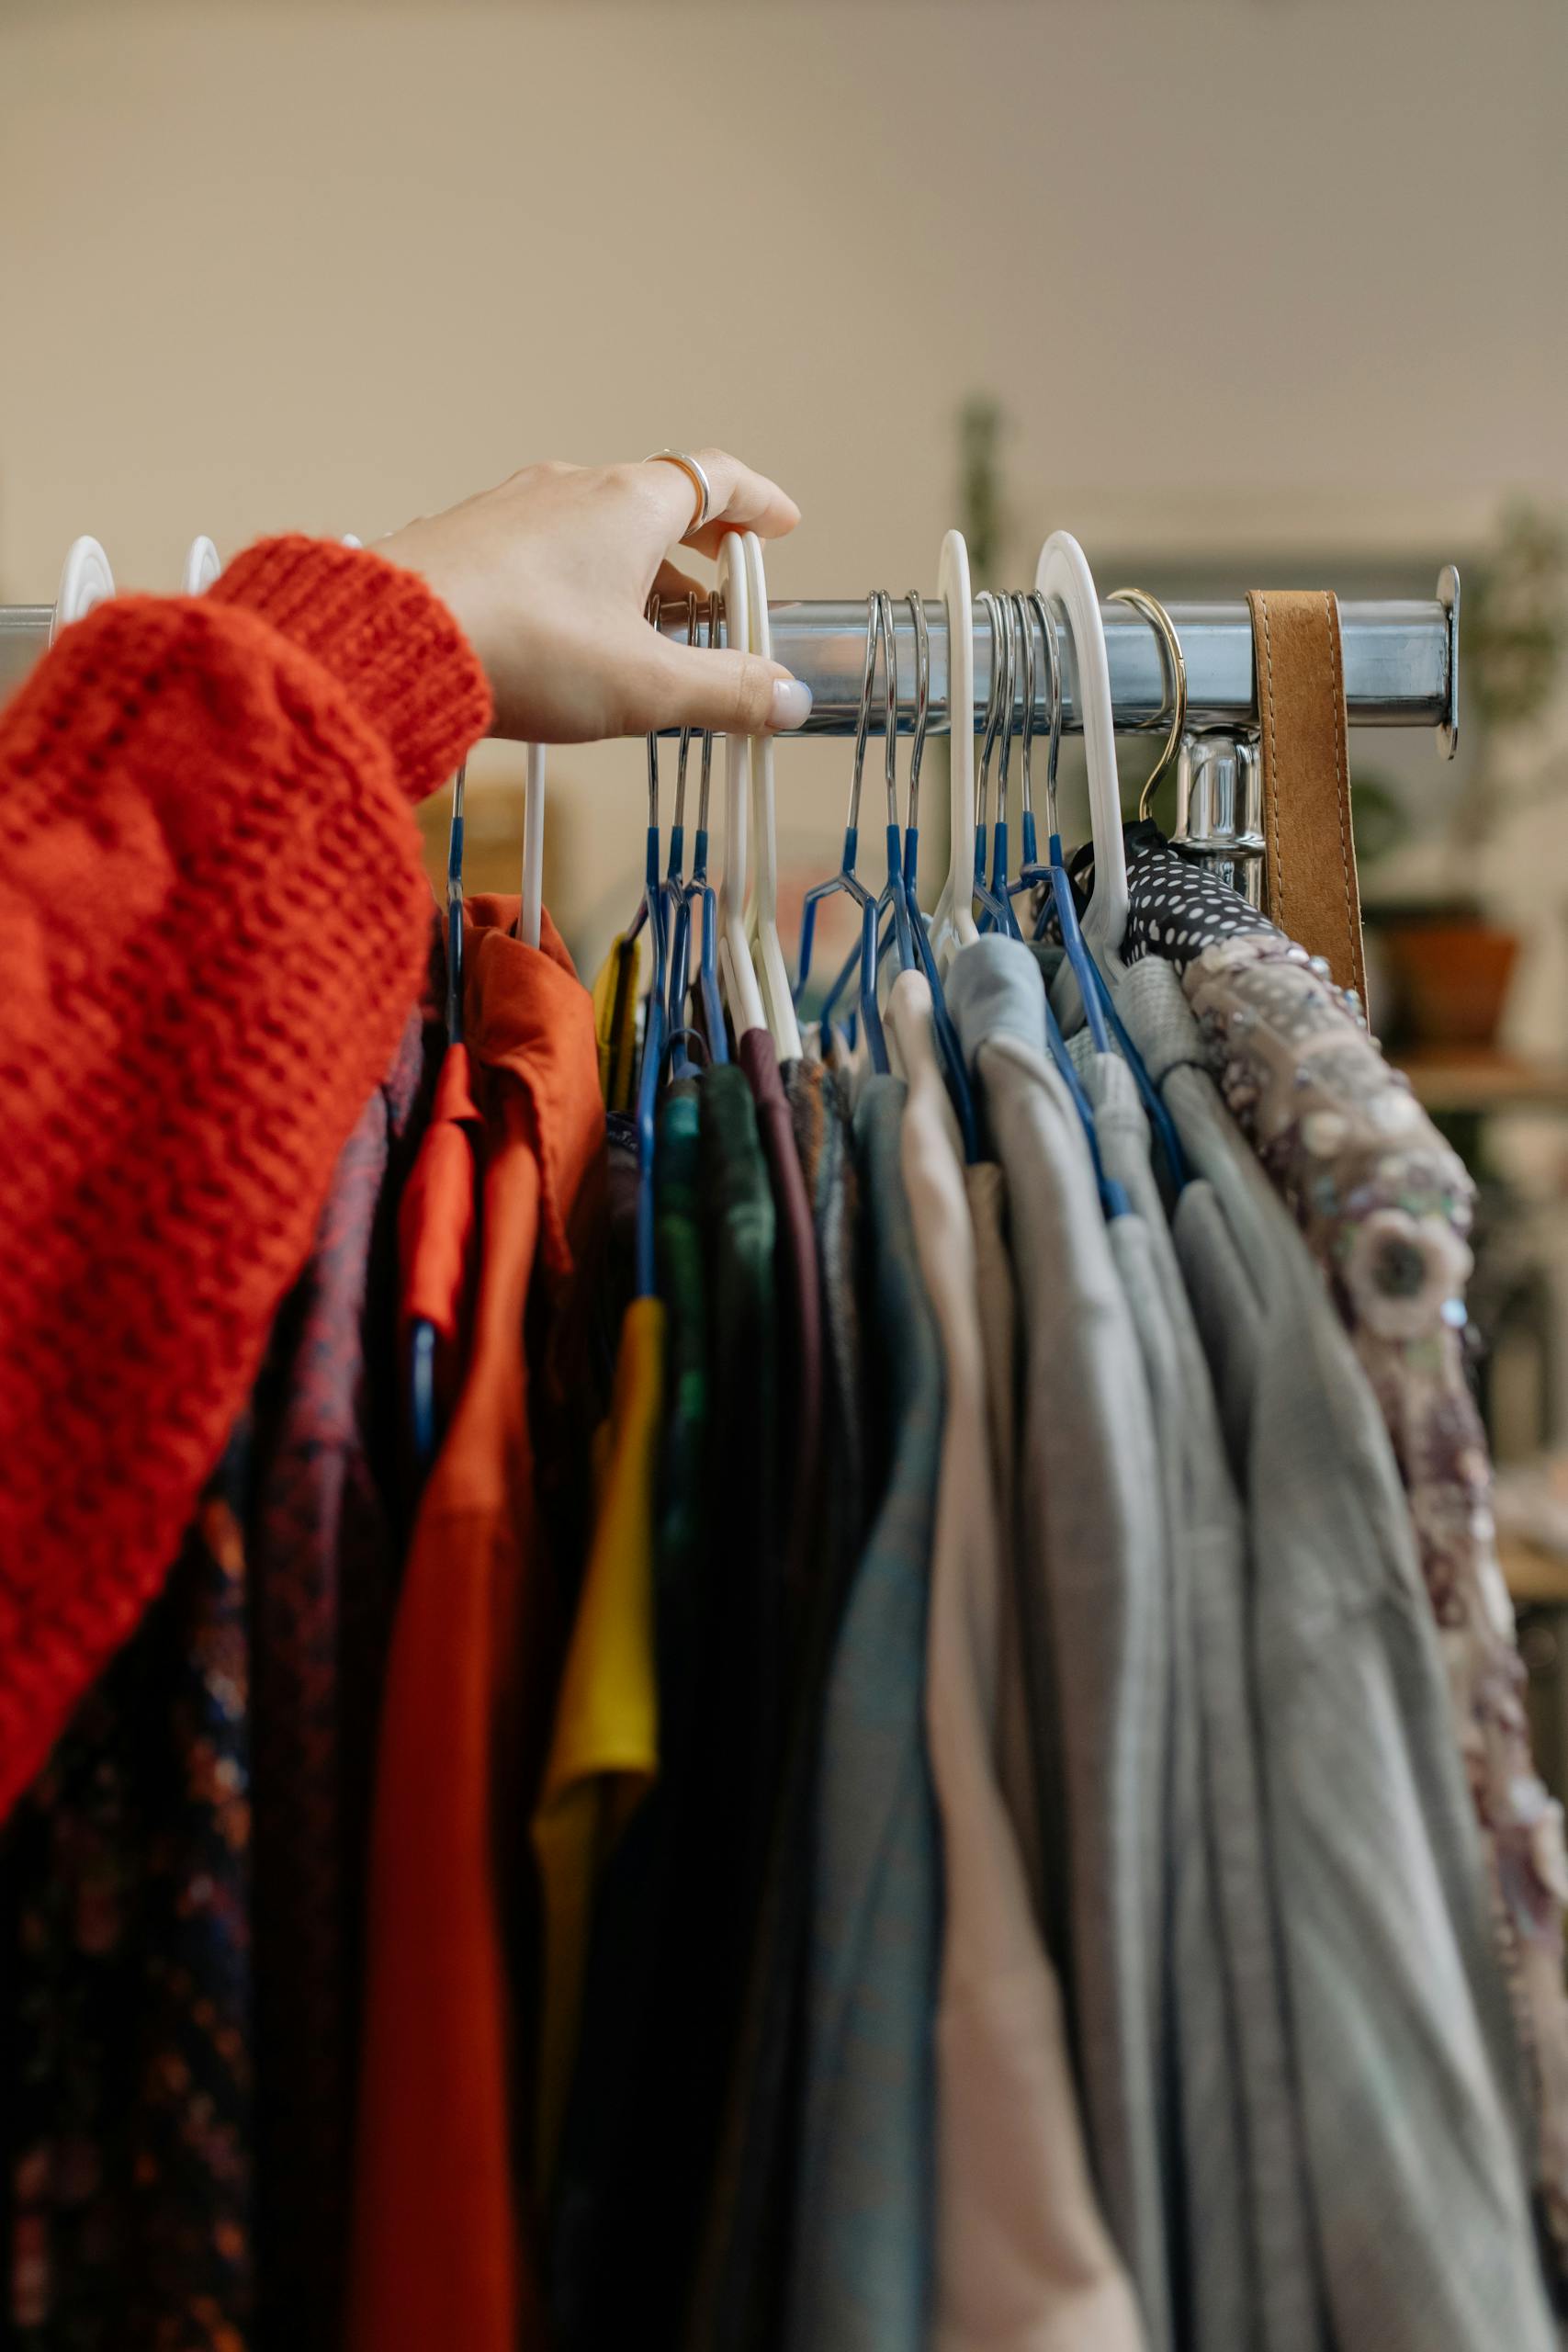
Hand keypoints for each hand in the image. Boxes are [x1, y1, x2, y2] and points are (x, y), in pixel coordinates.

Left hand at [377, 451, 810, 742]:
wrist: (388, 641)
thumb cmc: (525, 649)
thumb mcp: (647, 686)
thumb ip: (725, 694)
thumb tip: (786, 699)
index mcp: (631, 502)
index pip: (716, 478)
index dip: (758, 502)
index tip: (780, 525)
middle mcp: (572, 487)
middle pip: (655, 500)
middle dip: (697, 545)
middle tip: (719, 586)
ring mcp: (512, 509)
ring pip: (593, 526)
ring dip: (633, 567)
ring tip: (646, 624)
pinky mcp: (467, 541)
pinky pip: (540, 548)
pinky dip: (576, 579)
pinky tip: (565, 631)